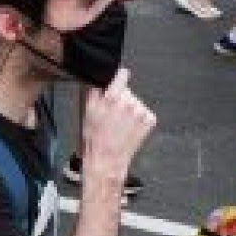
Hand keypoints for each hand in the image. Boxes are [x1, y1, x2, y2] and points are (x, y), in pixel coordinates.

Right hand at [81, 69, 156, 185]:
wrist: (106, 160)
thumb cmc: (94, 139)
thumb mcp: (86, 112)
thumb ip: (94, 91)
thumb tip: (99, 79)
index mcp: (110, 97)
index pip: (121, 74)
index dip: (118, 77)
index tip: (117, 80)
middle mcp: (127, 102)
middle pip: (126, 91)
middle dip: (119, 99)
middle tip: (111, 115)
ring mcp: (140, 111)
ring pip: (134, 102)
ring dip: (128, 110)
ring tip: (118, 125)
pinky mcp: (149, 119)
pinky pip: (143, 112)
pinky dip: (137, 119)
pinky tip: (127, 129)